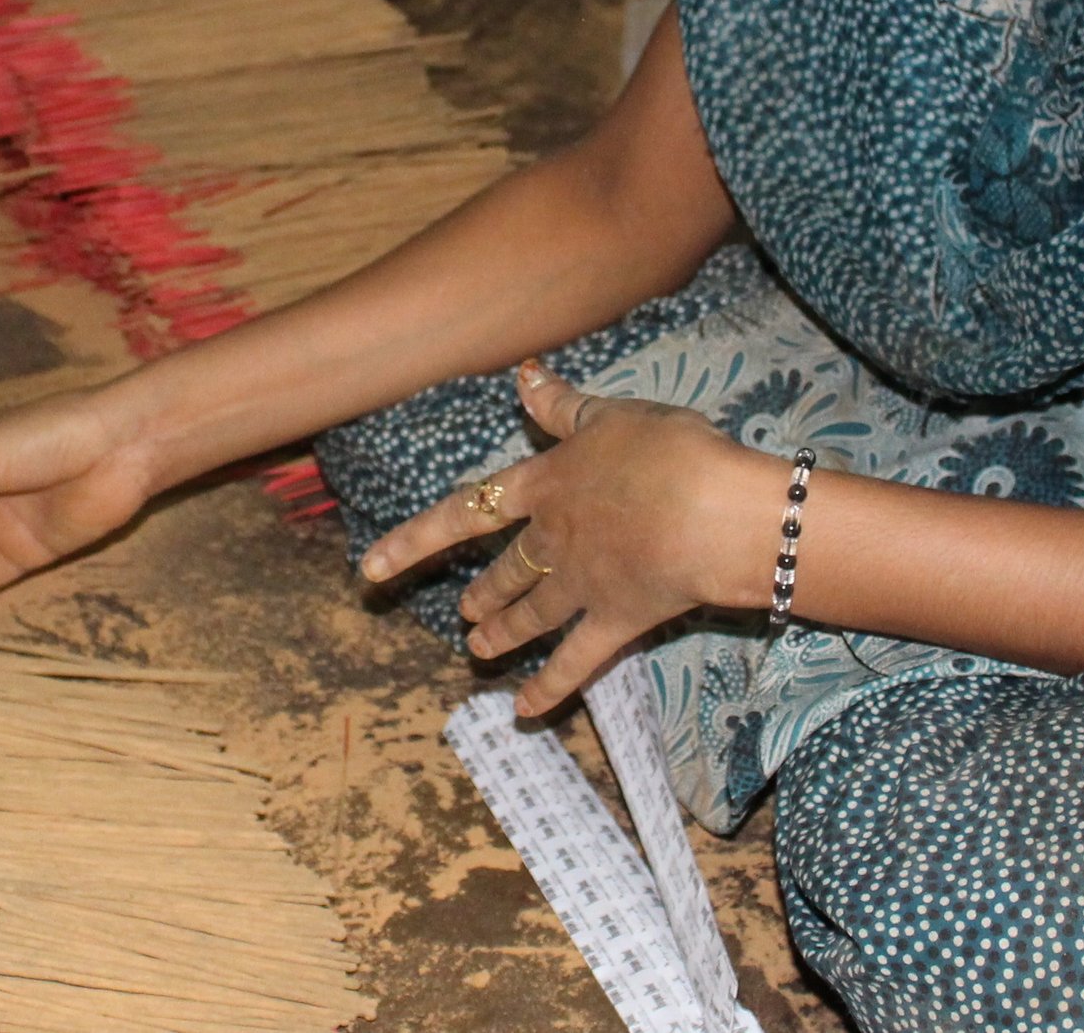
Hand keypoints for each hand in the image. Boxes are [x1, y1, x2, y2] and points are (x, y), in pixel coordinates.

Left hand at [360, 360, 778, 715]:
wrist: (712, 510)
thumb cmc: (668, 452)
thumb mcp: (612, 414)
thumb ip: (562, 405)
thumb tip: (522, 375)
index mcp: (545, 485)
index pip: (469, 510)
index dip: (416, 538)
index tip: (371, 566)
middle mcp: (551, 539)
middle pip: (506, 569)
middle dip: (483, 592)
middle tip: (463, 613)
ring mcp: (579, 586)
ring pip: (529, 613)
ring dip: (503, 631)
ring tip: (478, 649)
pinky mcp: (615, 621)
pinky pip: (574, 662)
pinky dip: (548, 688)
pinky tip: (524, 708)